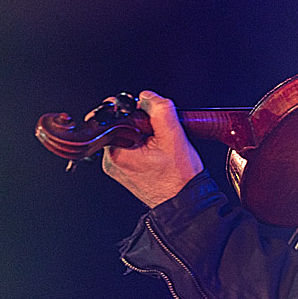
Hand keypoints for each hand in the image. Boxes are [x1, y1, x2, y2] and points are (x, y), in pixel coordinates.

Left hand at [102, 90, 203, 207]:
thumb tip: (147, 96)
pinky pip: (133, 148)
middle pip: (123, 125)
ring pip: (130, 136)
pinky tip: (161, 153)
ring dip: (147, 134)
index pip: (117, 116)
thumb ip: (160, 110)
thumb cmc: (179, 178)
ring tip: (164, 146)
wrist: (186, 202)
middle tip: (162, 133)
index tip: (151, 114)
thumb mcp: (174, 136)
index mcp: (116, 152)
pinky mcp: (127, 172)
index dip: (136, 110)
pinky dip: (147, 146)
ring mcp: (118, 168)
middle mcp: (111, 161)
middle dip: (144, 122)